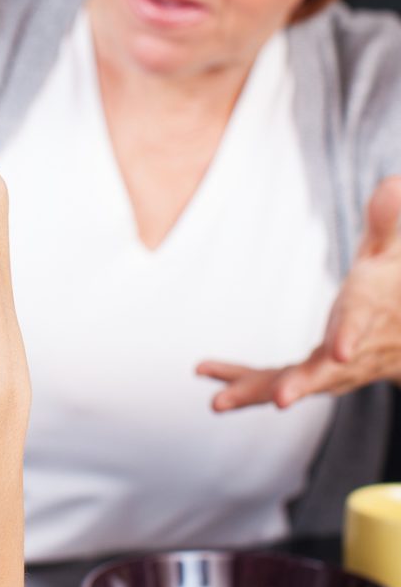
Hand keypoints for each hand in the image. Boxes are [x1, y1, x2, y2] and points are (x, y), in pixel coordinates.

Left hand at [197, 176, 400, 410]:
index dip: (351, 337)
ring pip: (294, 384)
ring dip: (254, 391)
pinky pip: (275, 380)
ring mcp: (330, 369)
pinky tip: (204, 371)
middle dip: (302, 385)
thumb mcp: (394, 244)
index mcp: (372, 310)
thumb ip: (388, 219)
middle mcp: (352, 350)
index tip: (340, 353)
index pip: (362, 322)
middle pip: (326, 371)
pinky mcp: (310, 374)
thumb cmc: (393, 275)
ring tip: (217, 403)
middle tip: (280, 400)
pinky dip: (242, 380)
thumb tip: (392, 183)